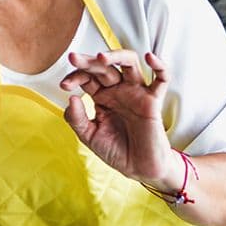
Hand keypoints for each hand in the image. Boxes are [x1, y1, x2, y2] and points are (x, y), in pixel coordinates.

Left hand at [59, 50, 178, 187]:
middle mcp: (118, 91)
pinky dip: (160, 66)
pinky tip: (150, 57)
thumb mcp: (89, 136)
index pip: (87, 78)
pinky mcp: (153, 101)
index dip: (75, 77)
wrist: (137, 168)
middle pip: (104, 67)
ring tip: (101, 58)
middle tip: (75, 58)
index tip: (64, 85)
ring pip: (130, 64)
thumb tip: (71, 98)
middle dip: (88, 61)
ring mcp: (136, 93)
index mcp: (101, 97)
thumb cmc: (115, 150)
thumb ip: (76, 119)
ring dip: (116, 56)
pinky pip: (162, 80)